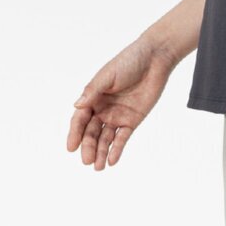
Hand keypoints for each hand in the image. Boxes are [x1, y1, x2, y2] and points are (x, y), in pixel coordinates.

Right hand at [66, 35, 176, 170]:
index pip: (80, 119)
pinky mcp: (132, 120)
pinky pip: (122, 137)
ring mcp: (117, 115)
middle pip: (92, 132)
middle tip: (86, 160)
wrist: (155, 58)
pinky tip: (112, 160)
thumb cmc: (129, 61)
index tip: (71, 147)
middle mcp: (103, 109)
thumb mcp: (108, 75)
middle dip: (88, 146)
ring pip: (105, 138)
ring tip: (98, 167)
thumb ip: (93, 91)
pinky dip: (117, 149)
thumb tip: (76, 105)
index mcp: (93, 97)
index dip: (75, 133)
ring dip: (101, 152)